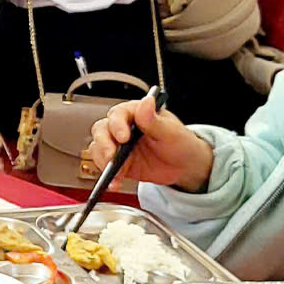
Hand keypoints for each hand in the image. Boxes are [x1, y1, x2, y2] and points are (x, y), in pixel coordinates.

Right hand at [82, 92, 212, 189]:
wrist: (184, 166)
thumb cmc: (180, 142)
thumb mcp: (171, 131)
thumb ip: (154, 119)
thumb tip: (146, 102)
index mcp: (136, 113)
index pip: (118, 114)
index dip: (117, 125)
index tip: (123, 137)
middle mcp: (123, 127)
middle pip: (102, 130)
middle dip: (104, 144)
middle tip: (112, 156)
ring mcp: (119, 145)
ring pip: (98, 148)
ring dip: (103, 161)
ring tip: (116, 172)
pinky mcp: (118, 162)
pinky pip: (105, 167)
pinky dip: (108, 176)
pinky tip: (115, 182)